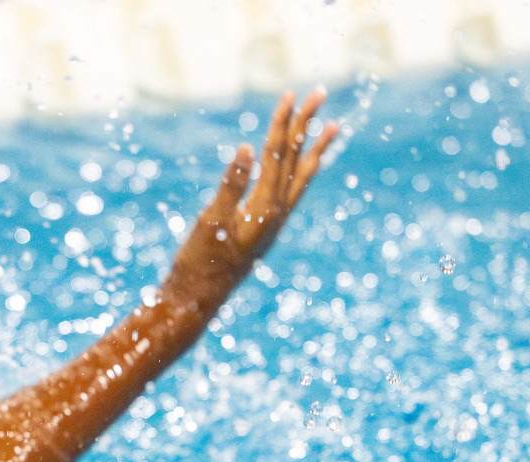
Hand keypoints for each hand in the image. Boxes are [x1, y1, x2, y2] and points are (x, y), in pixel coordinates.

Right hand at [168, 89, 339, 304]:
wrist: (196, 300)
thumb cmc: (198, 262)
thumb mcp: (210, 221)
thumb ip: (231, 185)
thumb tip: (249, 149)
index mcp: (264, 208)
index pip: (277, 154)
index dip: (283, 122)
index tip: (291, 94)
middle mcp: (277, 213)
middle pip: (295, 159)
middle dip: (306, 125)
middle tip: (319, 93)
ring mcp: (274, 222)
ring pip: (301, 176)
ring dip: (314, 149)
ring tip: (332, 127)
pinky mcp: (266, 229)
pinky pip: (293, 192)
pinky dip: (301, 172)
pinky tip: (303, 165)